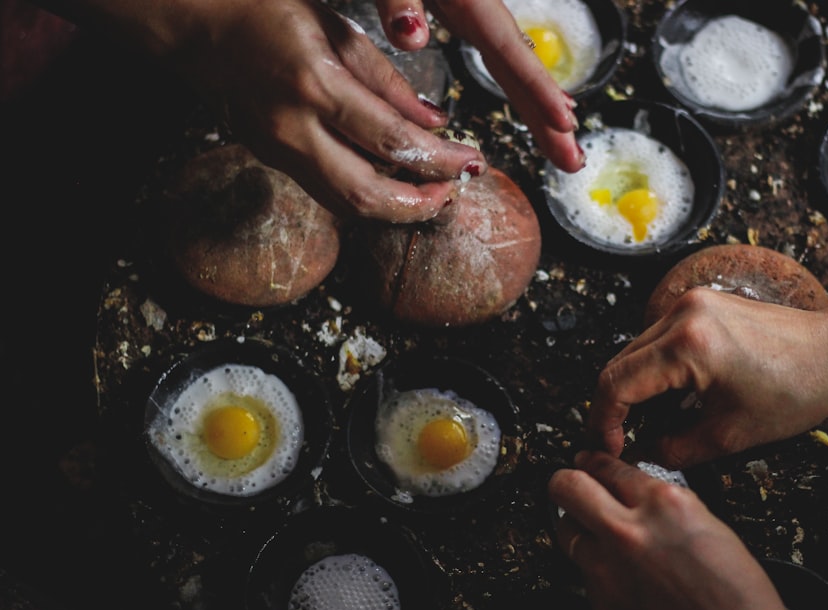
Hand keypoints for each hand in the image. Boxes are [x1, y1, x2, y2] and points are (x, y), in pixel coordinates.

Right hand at [162, 0, 493, 223]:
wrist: (192, 23)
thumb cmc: (264, 10)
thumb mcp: (335, 28)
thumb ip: (387, 81)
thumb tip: (434, 122)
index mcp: (313, 85)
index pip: (392, 141)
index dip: (440, 160)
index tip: (472, 163)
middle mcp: (292, 129)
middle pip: (367, 197)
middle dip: (421, 204)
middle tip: (454, 191)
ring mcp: (276, 151)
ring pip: (346, 206)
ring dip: (396, 208)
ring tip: (431, 192)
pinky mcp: (270, 159)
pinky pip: (327, 191)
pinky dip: (366, 194)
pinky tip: (391, 179)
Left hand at [372, 0, 583, 174]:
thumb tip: (412, 36)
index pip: (508, 50)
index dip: (537, 88)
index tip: (563, 123)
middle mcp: (476, 4)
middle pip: (520, 66)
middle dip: (548, 116)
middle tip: (573, 160)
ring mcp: (472, 7)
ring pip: (514, 63)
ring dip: (539, 105)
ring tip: (563, 141)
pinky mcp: (461, 7)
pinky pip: (500, 54)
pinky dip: (521, 82)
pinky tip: (529, 96)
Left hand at [548, 451, 827, 609]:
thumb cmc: (735, 592)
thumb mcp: (705, 522)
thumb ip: (660, 502)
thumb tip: (630, 489)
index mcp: (663, 504)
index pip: (607, 465)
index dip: (594, 461)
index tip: (587, 461)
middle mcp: (629, 533)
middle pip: (567, 487)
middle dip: (566, 481)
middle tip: (569, 484)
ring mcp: (609, 571)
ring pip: (566, 531)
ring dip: (579, 527)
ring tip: (595, 532)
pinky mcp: (601, 605)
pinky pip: (584, 574)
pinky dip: (598, 570)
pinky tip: (621, 576)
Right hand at [587, 287, 827, 468]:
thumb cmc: (798, 390)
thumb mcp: (731, 435)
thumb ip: (674, 449)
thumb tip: (641, 455)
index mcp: (689, 345)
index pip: (617, 384)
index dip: (603, 422)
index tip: (607, 447)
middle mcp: (682, 314)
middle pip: (618, 363)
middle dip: (612, 407)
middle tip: (616, 440)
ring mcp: (689, 303)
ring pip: (633, 350)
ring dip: (630, 387)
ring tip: (641, 424)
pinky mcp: (698, 303)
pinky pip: (656, 339)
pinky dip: (651, 369)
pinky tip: (665, 397)